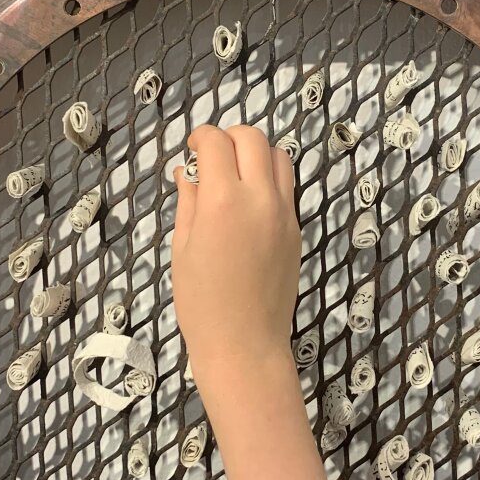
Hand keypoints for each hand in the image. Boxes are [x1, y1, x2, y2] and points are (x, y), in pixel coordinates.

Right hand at [172, 125, 300, 384]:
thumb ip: (188, 202)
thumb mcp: (182, 247)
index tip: (192, 149)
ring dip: (256, 153)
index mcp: (223, 200)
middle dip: (229, 137)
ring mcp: (284, 212)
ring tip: (235, 174)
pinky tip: (249, 201)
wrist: (245, 343)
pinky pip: (286, 186)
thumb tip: (186, 172)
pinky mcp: (296, 228)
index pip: (216, 142)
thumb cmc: (202, 302)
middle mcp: (259, 197)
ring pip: (279, 156)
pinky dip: (269, 178)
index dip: (200, 137)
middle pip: (253, 138)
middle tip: (212, 156)